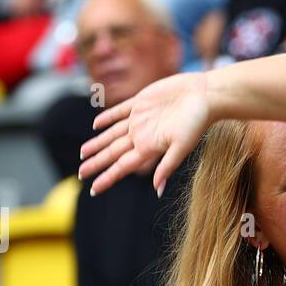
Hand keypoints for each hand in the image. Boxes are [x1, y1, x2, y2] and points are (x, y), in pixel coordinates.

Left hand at [79, 72, 210, 196]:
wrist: (204, 95)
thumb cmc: (197, 121)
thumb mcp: (182, 146)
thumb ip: (168, 166)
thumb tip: (158, 190)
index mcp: (149, 148)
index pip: (122, 167)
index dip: (107, 178)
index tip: (92, 190)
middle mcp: (142, 136)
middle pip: (113, 153)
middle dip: (96, 163)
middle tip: (80, 174)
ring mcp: (140, 119)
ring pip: (112, 134)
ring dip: (97, 143)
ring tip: (83, 153)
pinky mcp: (141, 102)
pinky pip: (119, 112)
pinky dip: (107, 118)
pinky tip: (96, 125)